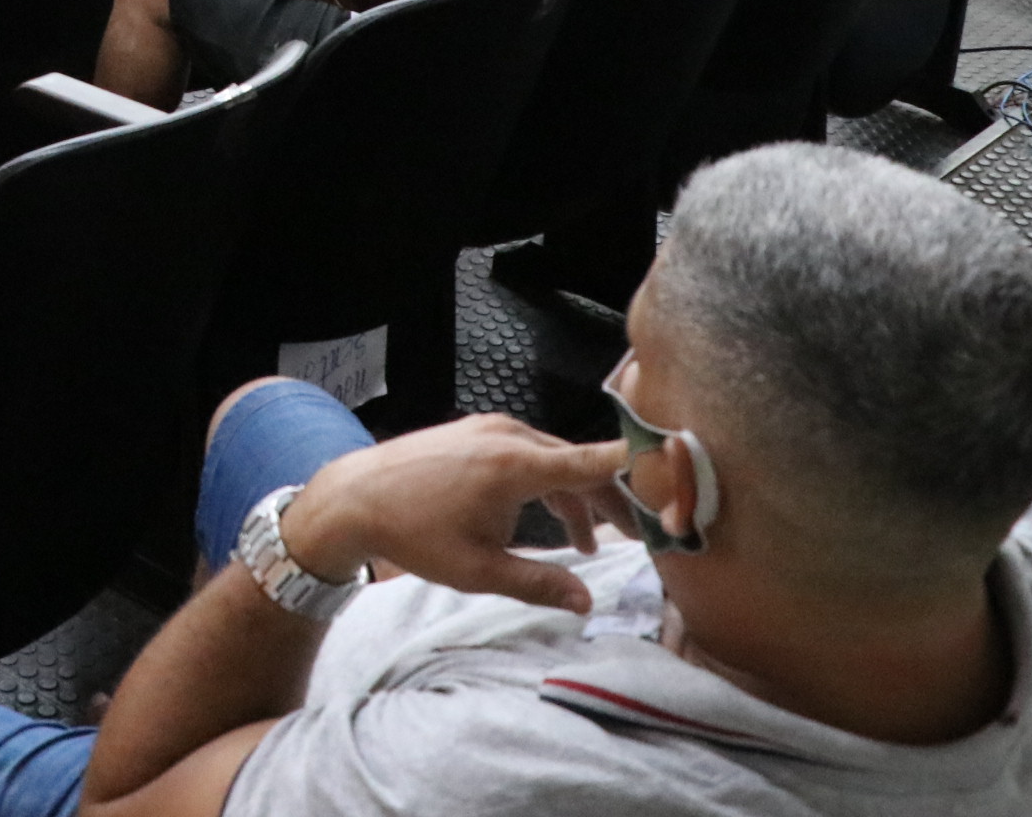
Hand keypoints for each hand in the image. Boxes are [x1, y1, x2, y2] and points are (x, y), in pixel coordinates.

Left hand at [276, 413, 630, 616]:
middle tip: (640, 533)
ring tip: (585, 543)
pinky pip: (528, 453)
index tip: (679, 466)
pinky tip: (546, 517)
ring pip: (553, 459)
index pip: (593, 460)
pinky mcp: (476, 433)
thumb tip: (586, 603)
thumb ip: (537, 584)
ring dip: (576, 496)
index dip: (638, 466)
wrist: (352, 498)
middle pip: (579, 463)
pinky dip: (547, 482)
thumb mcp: (477, 570)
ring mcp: (490, 429)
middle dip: (612, 499)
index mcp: (515, 464)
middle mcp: (508, 436)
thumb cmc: (413, 534)